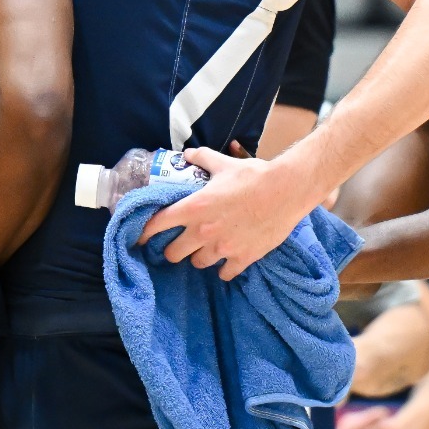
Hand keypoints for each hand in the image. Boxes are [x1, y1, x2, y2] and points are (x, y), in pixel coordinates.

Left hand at [138, 146, 321, 279]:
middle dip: (173, 249)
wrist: (287, 190)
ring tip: (205, 250)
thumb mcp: (224, 164)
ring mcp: (223, 248)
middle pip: (173, 253)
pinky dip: (224, 270)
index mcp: (194, 207)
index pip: (157, 223)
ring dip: (198, 257)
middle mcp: (204, 231)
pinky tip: (227, 261)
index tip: (140, 237)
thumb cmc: (255, 175)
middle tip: (178, 244)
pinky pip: (224, 274)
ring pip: (197, 263)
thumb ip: (202, 159)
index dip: (145, 232)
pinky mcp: (242, 259)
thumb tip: (188, 154)